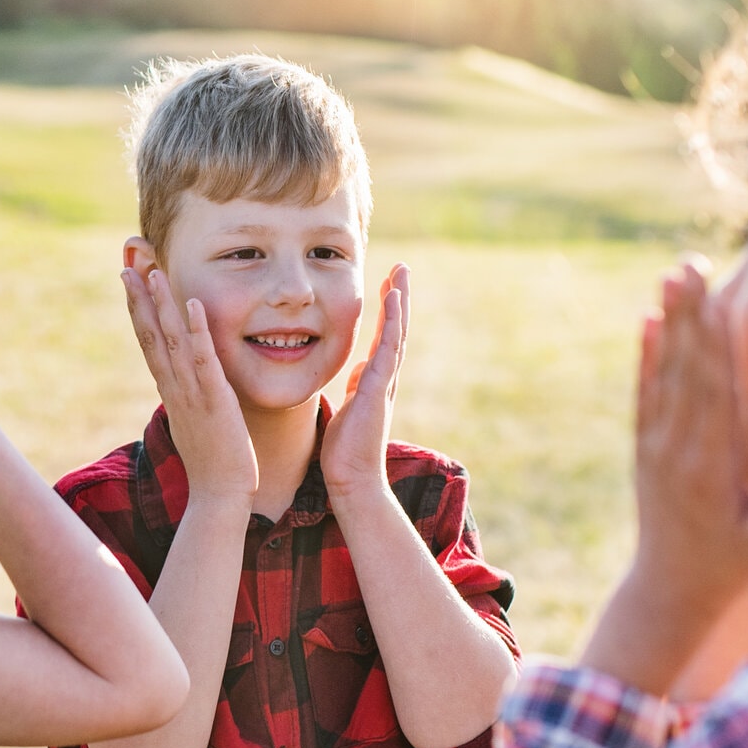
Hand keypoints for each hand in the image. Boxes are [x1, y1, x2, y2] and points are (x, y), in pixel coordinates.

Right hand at [124, 267, 256, 502]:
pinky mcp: (215, 400)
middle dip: (138, 301)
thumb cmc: (213, 463)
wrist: (220, 496)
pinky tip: (193, 304)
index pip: (149, 344)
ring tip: (151, 273)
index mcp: (171, 391)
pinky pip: (204, 360)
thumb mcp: (195, 422)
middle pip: (149, 337)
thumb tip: (184, 386)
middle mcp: (174, 388)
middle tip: (126, 267)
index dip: (139, 312)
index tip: (131, 284)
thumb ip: (189, 399)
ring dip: (160, 306)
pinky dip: (198, 331)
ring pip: (171, 341)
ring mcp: (192, 393)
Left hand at [321, 265, 407, 497]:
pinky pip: (388, 348)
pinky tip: (392, 298)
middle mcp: (385, 378)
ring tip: (400, 272)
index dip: (387, 312)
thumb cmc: (346, 450)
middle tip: (401, 268)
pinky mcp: (379, 388)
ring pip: (396, 333)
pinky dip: (393, 321)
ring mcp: (385, 382)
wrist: (352, 479)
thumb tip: (358, 368)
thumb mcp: (347, 408)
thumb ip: (355, 387)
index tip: (387, 286)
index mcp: (376, 381)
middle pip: (396, 329)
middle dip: (398, 298)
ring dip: (399, 301)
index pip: (385, 338)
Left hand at [589, 259, 747, 692]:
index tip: (718, 301)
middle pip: (687, 370)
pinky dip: (646, 356)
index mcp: (711, 468)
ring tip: (672, 275)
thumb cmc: (730, 568)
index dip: (716, 346)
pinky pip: (646, 393)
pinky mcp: (646, 449)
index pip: (716, 395)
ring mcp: (657, 447)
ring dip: (669, 322)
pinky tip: (648, 321)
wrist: (669, 593)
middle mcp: (678, 449)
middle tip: (689, 265)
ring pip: (664, 373)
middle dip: (689, 316)